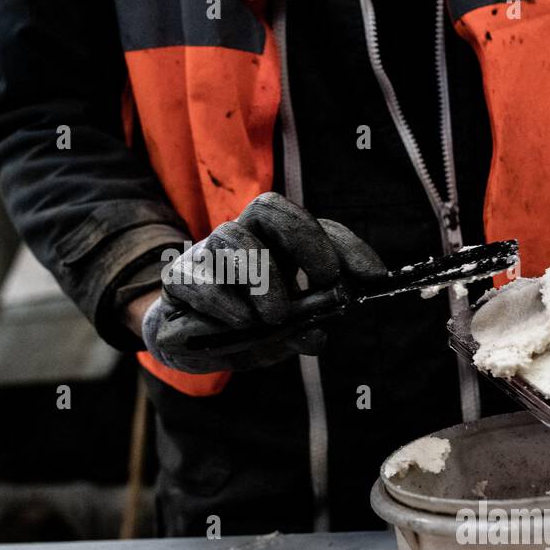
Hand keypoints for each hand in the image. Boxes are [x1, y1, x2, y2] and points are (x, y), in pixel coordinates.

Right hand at [141, 192, 384, 372]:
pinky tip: (241, 324)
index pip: (312, 226)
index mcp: (273, 242)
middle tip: (323, 279)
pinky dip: (225, 303)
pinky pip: (199, 280)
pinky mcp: (177, 280)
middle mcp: (240, 237)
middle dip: (304, 238)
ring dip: (262, 277)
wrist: (185, 342)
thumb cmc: (244, 326)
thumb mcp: (285, 331)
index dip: (345, 245)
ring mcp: (205, 254)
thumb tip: (316, 333)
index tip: (372, 277)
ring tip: (275, 316)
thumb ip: (303, 326)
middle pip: (268, 207)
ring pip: (231, 237)